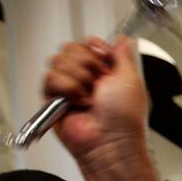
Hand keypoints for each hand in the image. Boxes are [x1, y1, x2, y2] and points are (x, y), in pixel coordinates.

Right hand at [43, 36, 147, 164]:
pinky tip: (77, 103)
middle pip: (71, 48)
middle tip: (98, 83)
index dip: (93, 47)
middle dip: (86, 63)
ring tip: (88, 97)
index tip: (103, 57)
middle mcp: (85, 78)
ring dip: (77, 78)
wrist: (110, 140)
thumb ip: (123, 56)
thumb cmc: (124, 116)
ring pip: (59, 61)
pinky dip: (67, 89)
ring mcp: (68, 88)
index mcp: (104, 71)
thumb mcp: (130, 78)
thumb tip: (122, 40)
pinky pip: (50, 78)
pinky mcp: (53, 99)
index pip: (88, 44)